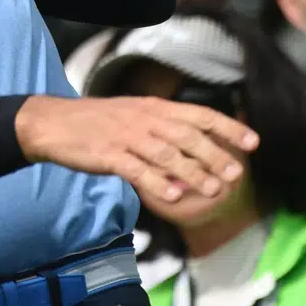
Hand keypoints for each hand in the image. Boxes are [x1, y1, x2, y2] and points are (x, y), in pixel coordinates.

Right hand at [15, 94, 258, 204]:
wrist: (52, 123)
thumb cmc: (94, 123)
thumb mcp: (131, 117)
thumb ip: (161, 134)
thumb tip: (192, 158)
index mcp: (152, 107)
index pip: (199, 114)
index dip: (228, 128)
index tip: (253, 142)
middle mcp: (143, 119)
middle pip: (187, 136)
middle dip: (215, 155)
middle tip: (236, 174)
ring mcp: (125, 136)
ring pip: (167, 155)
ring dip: (193, 172)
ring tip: (214, 190)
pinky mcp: (108, 155)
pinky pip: (137, 170)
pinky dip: (157, 184)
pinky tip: (174, 197)